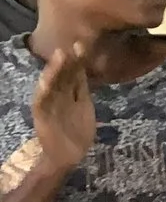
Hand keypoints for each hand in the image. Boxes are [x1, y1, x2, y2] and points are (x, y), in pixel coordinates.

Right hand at [29, 41, 94, 170]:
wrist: (68, 156)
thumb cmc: (77, 131)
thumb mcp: (84, 106)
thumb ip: (83, 89)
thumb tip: (88, 68)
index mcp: (69, 94)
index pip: (73, 74)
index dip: (77, 60)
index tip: (83, 45)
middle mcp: (58, 96)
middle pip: (62, 76)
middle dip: (66, 62)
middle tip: (71, 46)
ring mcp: (49, 106)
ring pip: (50, 86)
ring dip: (53, 72)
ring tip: (58, 58)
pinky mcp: (42, 118)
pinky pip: (41, 104)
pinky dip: (42, 93)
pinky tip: (45, 83)